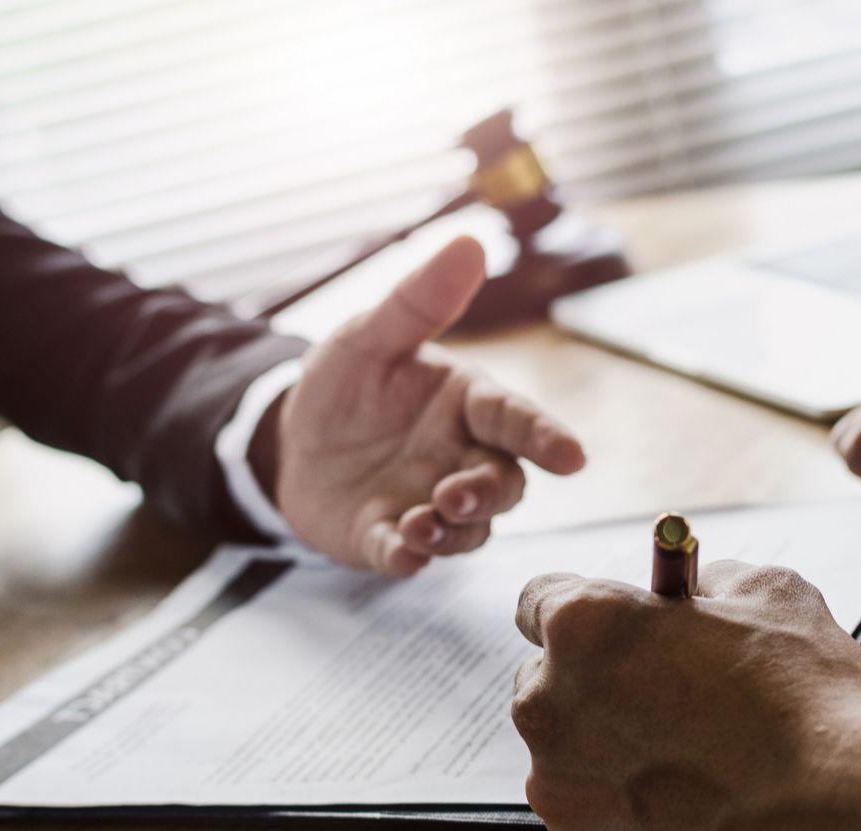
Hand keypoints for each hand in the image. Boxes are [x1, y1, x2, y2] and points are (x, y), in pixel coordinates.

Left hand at [261, 237, 585, 576]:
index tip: (573, 458)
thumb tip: (468, 241)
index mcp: (467, 404)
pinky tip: (401, 553)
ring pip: (468, 530)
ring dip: (451, 531)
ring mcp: (428, 504)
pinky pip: (410, 557)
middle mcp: (460, 458)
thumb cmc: (345, 385)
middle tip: (455, 494)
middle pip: (503, 483)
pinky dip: (409, 558)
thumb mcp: (370, 335)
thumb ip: (419, 301)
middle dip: (488, 493)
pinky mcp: (388, 539)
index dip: (547, 438)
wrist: (287, 440)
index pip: (517, 419)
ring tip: (418, 523)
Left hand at [511, 560, 860, 830]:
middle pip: (547, 681)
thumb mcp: (770, 594)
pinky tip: (688, 809)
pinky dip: (627, 812)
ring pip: (566, 753)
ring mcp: (559, 785)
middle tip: (666, 698)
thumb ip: (709, 582)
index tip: (613, 629)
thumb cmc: (806, 700)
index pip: (538, 601)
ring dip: (607, 751)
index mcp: (583, 626)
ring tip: (689, 761)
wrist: (837, 818)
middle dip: (594, 684)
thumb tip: (692, 595)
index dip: (585, 612)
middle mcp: (548, 703)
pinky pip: (593, 816)